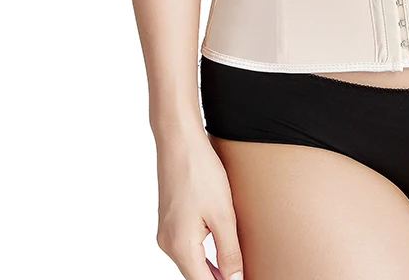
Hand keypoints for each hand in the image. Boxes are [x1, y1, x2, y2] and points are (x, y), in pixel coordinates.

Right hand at [155, 129, 242, 279]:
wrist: (179, 142)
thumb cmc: (201, 173)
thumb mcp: (223, 214)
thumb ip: (229, 252)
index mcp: (180, 247)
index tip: (242, 279)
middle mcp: (168, 244)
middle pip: (195, 275)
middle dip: (218, 279)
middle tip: (242, 274)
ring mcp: (166, 232)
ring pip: (190, 262)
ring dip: (211, 268)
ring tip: (235, 268)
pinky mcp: (168, 220)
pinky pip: (186, 247)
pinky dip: (203, 253)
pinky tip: (220, 249)